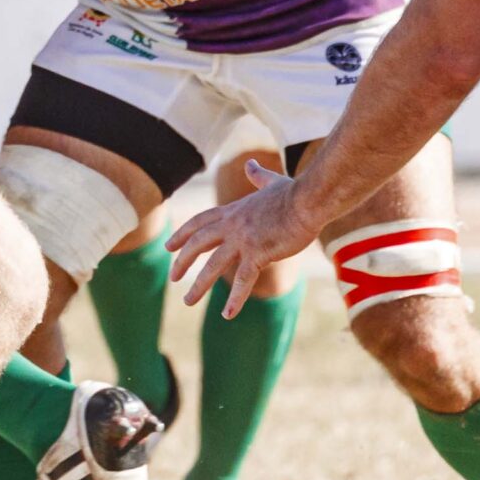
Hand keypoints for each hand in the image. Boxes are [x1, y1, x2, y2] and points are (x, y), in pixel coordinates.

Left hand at [166, 160, 317, 316]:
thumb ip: (257, 176)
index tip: (169, 245)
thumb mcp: (272, 182)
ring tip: (188, 301)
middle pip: (198, 243)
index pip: (200, 222)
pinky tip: (227, 314)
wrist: (310, 199)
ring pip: (214, 265)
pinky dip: (235, 298)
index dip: (183, 233)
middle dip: (182, 260)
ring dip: (199, 285)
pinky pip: (243, 279)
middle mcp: (232, 225)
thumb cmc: (295, 192)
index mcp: (233, 210)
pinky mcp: (259, 252)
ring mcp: (243, 239)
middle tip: (173, 277)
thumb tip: (250, 164)